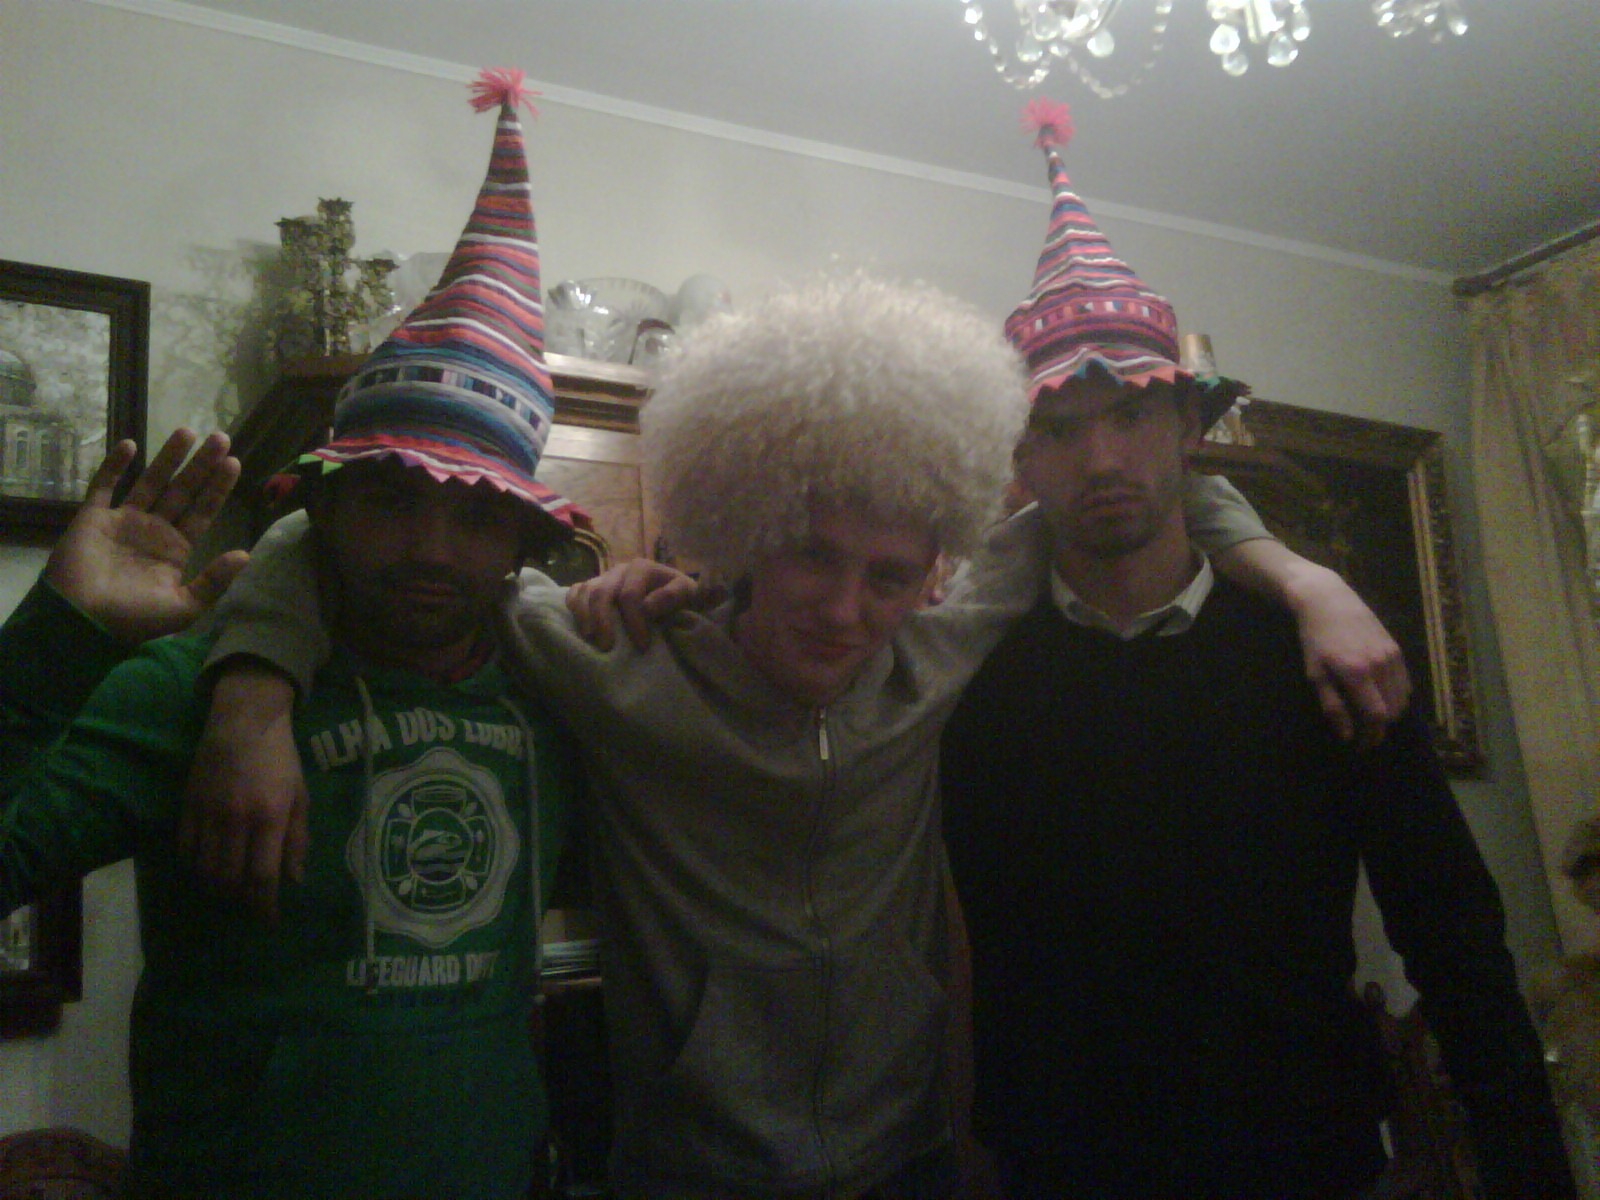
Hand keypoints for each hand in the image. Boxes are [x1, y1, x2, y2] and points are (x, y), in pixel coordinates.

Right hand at [43, 429, 248, 642]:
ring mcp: (123, 520)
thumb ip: (214, 580)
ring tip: (188, 431)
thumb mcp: (184, 606)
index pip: (202, 511)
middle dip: (201, 465)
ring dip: (168, 457)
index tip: (234, 463)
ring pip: (150, 481)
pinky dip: (115, 466)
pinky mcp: (93, 517)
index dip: (217, 488)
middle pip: (182, 490)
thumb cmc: (134, 618)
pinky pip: (104, 486)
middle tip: (220, 437)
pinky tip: (131, 445)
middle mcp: (153, 530)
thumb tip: (245, 554)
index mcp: (175, 549)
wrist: (82, 621)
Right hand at [178, 660, 307, 920]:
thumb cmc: (280, 758)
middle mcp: (237, 819)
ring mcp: (208, 813)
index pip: (263, 876)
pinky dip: (195, 864)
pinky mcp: (188, 805)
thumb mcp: (300, 796)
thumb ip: (297, 838)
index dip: (264, 905)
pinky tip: (206, 865)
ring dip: (217, 886)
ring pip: (205, 868)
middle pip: (229, 878)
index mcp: (270, 817)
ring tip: (229, 887)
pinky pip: (185, 848)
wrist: (243, 721)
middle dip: (240, 899)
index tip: (267, 921)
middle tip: (248, 902)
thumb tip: (294, 879)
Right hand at [565, 559, 700, 650]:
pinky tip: (581, 627)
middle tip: (607, 647)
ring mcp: (605, 576)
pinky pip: (575, 591)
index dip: (634, 622)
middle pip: (602, 592)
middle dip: (603, 621)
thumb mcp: (688, 594)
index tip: (642, 646)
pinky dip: (574, 607)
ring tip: (591, 639)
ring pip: (585, 590)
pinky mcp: (594, 585)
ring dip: (585, 616)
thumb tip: (647, 607)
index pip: (630, 595)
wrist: (676, 594)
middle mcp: (620, 569)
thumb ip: (674, 596)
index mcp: (643, 568)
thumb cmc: (682, 597)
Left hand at [1288, 562, 1411, 745]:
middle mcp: (1380, 665)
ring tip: (1372, 719)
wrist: (1329, 601)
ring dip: (1390, 714)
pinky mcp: (1397, 649)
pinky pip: (1405, 682)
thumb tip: (1348, 735)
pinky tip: (1382, 698)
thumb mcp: (1316, 673)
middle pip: (1393, 710)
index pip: (1376, 716)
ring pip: (1402, 698)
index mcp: (1357, 673)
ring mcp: (1392, 656)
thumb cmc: (1315, 638)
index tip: (1362, 746)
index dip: (1372, 736)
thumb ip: (1333, 705)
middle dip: (1381, 728)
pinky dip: (1398, 697)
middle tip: (1366, 735)